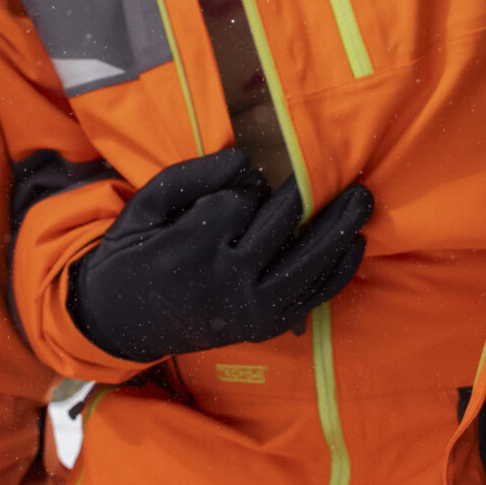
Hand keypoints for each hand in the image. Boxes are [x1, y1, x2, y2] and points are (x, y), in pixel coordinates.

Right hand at [66, 147, 372, 362]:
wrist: (121, 322)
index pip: (238, 200)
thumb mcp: (144, 205)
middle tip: (310, 176)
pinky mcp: (263, 326)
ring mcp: (249, 308)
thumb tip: (246, 158)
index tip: (230, 188)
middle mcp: (224, 281)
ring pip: (307, 261)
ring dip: (340, 227)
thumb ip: (191, 175)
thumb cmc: (132, 254)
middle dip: (294, 197)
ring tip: (363, 198)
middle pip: (279, 224)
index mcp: (188, 248)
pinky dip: (338, 270)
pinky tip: (355, 243)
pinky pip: (311, 295)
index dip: (241, 186)